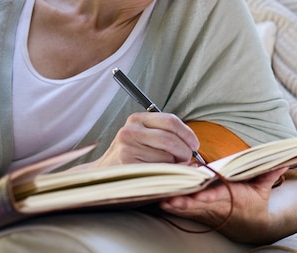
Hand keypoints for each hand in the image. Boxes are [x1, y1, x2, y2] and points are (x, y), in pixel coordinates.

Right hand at [78, 112, 200, 167]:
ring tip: (169, 169)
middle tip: (186, 160)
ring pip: (166, 158)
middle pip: (171, 140)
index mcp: (136, 119)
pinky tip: (165, 177)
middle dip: (184, 152)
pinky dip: (168, 175)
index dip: (188, 134)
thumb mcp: (143, 137)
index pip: (171, 121)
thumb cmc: (131, 156)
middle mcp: (130, 131)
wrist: (102, 176)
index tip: (195, 145)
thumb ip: (165, 135)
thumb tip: (193, 146)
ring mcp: (127, 149)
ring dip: (175, 166)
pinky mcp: (127, 167)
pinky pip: (159, 171)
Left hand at [158, 168, 296, 243]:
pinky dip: (173, 207)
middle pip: (199, 203)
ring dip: (176, 205)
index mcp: (233, 197)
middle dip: (185, 202)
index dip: (209, 196)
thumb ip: (269, 174)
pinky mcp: (199, 213)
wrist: (250, 225)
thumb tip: (282, 161)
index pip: (219, 196)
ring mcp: (207, 211)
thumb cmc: (255, 202)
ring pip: (189, 208)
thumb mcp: (263, 189)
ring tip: (162, 200)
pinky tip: (160, 201)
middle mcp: (217, 205)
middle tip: (171, 198)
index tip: (200, 195)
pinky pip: (184, 211)